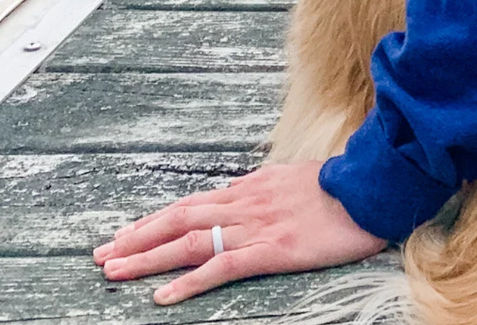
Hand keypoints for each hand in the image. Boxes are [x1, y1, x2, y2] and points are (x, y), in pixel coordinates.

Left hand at [92, 161, 385, 303]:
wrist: (375, 187)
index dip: (156, 219)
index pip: (193, 203)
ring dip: (149, 257)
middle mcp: (247, 202)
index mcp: (253, 186)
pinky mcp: (274, 249)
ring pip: (191, 240)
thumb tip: (243, 197)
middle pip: (181, 217)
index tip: (125, 233)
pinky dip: (189, 281)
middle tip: (101, 253)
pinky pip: (222, 267)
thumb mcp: (297, 181)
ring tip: (114, 270)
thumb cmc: (343, 188)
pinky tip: (163, 295)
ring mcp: (258, 225)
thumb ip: (267, 191)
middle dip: (138, 237)